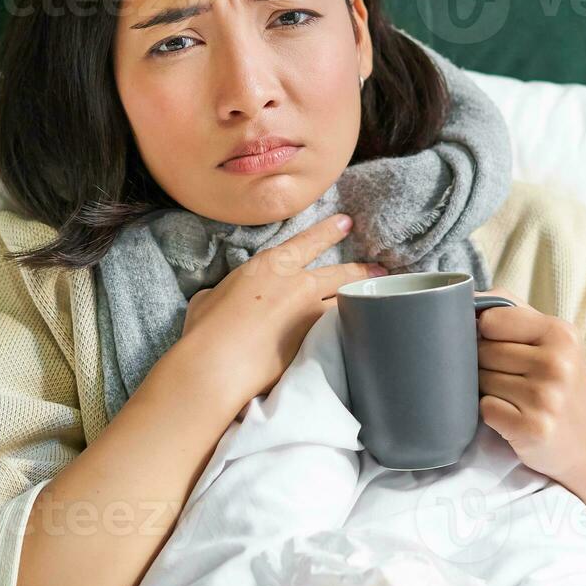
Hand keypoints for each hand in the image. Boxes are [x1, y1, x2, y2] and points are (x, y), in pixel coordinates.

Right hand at [156, 213, 384, 413]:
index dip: (329, 231)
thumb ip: (227, 291)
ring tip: (378, 301)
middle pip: (339, 274)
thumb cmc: (206, 329)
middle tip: (379, 270)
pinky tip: (364, 331)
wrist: (217, 363)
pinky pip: (340, 331)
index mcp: (270, 266)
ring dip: (361, 300)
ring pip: (345, 301)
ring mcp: (310, 315)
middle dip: (361, 270)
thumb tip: (225, 298)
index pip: (308, 242)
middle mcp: (297, 285)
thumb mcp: (210, 297)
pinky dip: (351, 329)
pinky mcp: (316, 343)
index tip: (347, 223)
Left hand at [475, 291, 585, 481]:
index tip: (499, 345)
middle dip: (486, 364)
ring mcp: (545, 398)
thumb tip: (466, 293)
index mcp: (560, 333)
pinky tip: (513, 416)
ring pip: (481, 380)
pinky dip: (492, 413)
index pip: (491, 320)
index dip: (485, 333)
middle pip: (483, 351)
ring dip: (488, 389)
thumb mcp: (552, 338)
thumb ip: (512, 309)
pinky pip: (485, 409)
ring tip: (514, 397)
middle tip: (512, 378)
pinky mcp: (531, 428)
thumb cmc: (560, 382)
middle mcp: (556, 364)